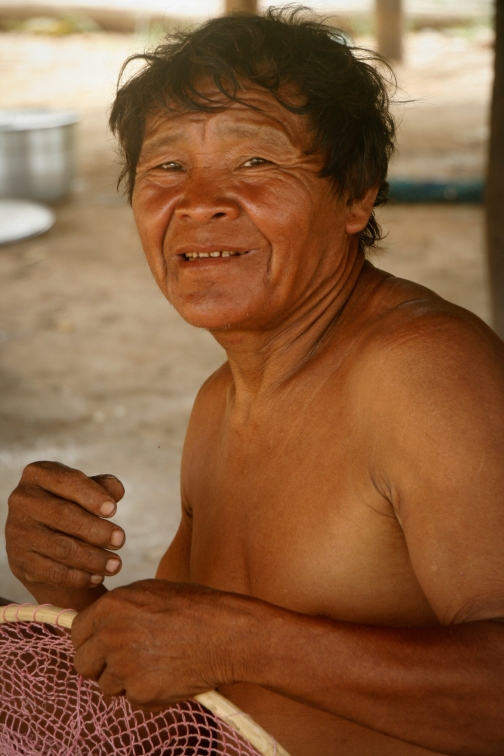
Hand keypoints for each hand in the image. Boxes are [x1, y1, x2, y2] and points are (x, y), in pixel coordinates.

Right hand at [6, 461, 125, 599]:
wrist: (43, 539)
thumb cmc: (71, 504)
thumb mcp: (85, 490)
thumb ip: (102, 486)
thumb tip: (116, 490)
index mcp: (38, 474)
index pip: (66, 481)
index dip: (91, 495)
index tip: (113, 510)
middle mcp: (22, 500)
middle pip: (64, 516)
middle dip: (97, 531)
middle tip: (121, 540)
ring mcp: (17, 532)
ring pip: (61, 548)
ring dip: (93, 558)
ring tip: (116, 565)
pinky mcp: (20, 560)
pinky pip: (53, 572)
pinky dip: (79, 577)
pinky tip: (97, 577)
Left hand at [72, 580, 252, 708]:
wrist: (228, 633)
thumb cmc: (195, 608)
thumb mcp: (152, 592)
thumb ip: (120, 608)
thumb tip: (97, 624)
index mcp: (112, 607)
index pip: (77, 632)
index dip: (90, 641)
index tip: (101, 647)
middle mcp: (111, 635)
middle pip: (82, 663)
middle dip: (100, 666)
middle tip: (125, 663)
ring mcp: (124, 665)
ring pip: (107, 686)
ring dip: (126, 681)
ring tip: (158, 664)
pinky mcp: (140, 692)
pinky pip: (133, 699)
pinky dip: (148, 693)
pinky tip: (170, 675)